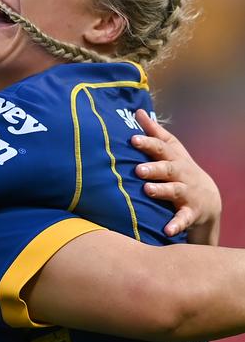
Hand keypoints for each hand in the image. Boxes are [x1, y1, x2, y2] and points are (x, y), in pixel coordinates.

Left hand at [131, 109, 220, 243]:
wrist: (209, 199)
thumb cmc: (180, 169)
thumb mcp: (171, 149)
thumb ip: (154, 132)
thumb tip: (138, 111)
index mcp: (174, 158)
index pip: (161, 148)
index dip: (148, 142)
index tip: (133, 138)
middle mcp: (181, 174)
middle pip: (168, 169)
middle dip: (154, 168)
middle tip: (138, 169)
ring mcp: (187, 193)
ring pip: (174, 191)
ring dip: (162, 191)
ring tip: (147, 190)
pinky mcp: (190, 213)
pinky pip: (183, 219)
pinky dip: (175, 224)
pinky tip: (166, 230)